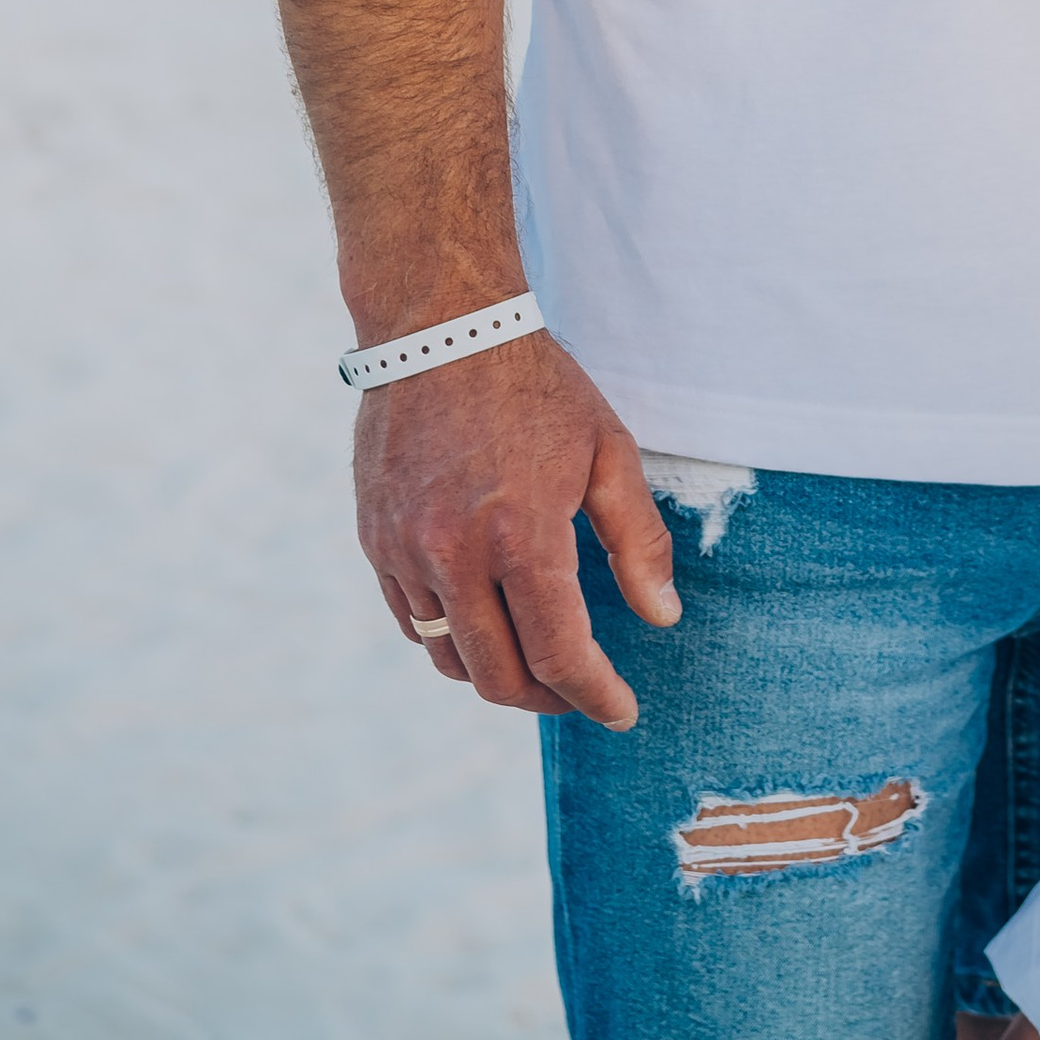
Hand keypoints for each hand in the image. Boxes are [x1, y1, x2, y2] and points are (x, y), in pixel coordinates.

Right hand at [355, 322, 677, 725]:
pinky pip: (412, 620)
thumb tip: (663, 618)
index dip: (594, 695)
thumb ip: (637, 541)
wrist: (441, 327)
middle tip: (580, 692)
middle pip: (498, 676)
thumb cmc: (536, 386)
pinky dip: (451, 636)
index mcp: (521, 534)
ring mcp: (405, 551)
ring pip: (449, 657)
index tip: (621, 711)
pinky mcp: (375, 540)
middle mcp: (454, 554)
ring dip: (496, 672)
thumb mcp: (607, 451)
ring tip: (536, 659)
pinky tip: (485, 618)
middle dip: (547, 698)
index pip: (558, 653)